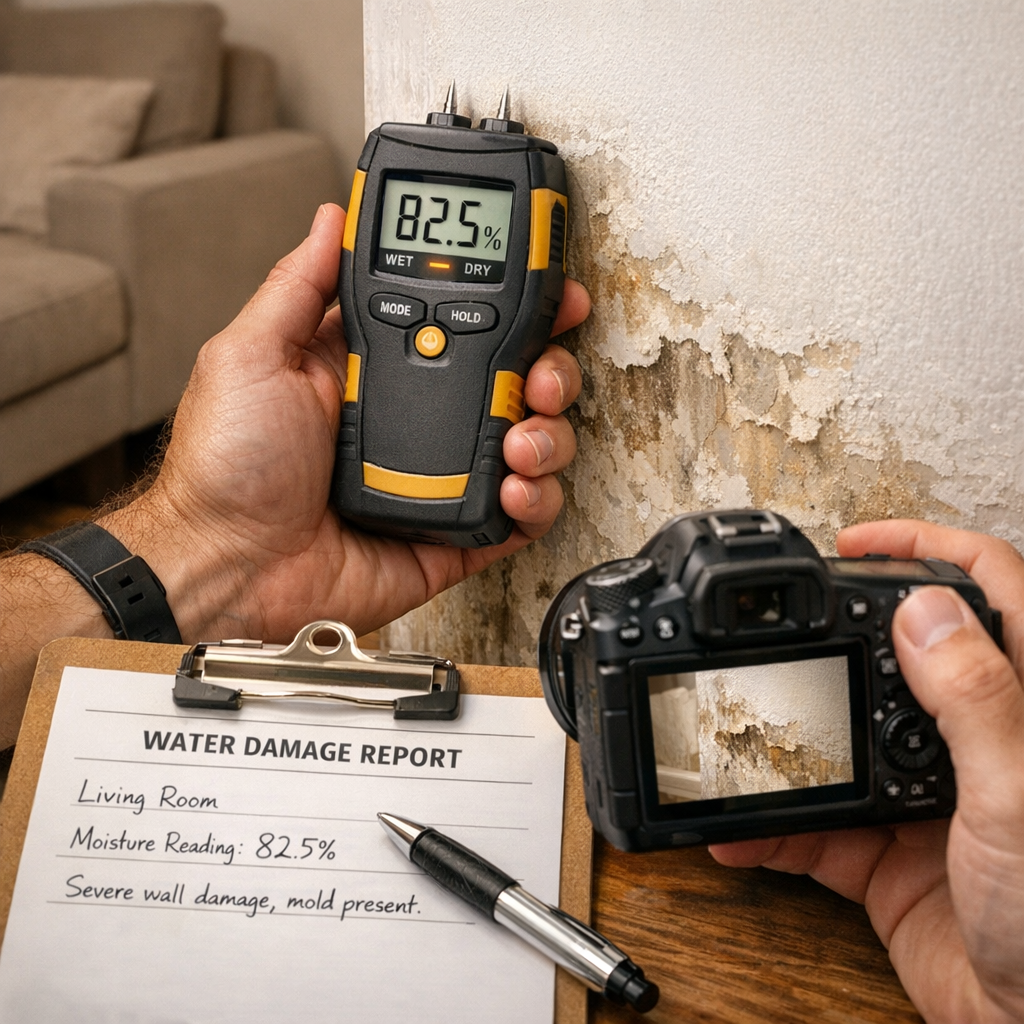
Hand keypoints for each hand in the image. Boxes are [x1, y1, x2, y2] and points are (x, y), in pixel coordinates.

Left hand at [101, 203, 588, 641]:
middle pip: (512, 380)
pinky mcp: (452, 532)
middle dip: (547, 369)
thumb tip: (329, 220)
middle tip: (540, 375)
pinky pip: (519, 515)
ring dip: (547, 433)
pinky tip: (514, 488)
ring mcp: (439, 475)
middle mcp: (416, 417)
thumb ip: (298, 286)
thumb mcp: (250, 355)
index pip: (461, 321)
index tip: (546, 291)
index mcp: (373, 369)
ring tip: (520, 439)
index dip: (512, 304)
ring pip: (529, 441)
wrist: (229, 567)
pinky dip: (536, 500)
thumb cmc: (225, 469)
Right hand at [709, 520, 1023, 1022]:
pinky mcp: (887, 855)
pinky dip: (768, 832)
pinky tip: (735, 833)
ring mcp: (924, 800)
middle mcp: (972, 744)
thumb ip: (978, 701)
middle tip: (777, 624)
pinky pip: (813, 828)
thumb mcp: (1022, 798)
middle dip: (830, 636)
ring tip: (739, 728)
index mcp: (1020, 709)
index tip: (859, 544)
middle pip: (893, 657)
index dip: (924, 549)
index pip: (984, 591)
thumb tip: (925, 612)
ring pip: (840, 743)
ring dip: (785, 742)